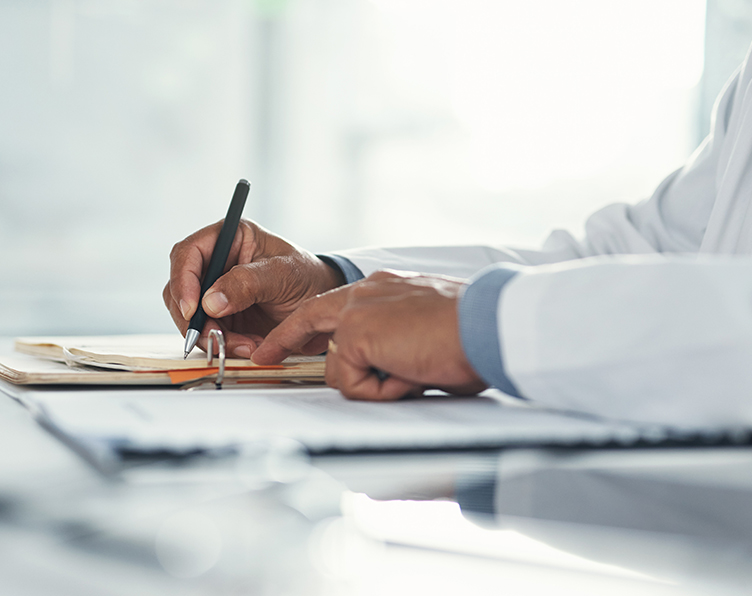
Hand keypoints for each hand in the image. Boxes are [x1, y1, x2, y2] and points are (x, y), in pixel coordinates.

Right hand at [163, 219, 343, 357]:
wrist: (320, 304)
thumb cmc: (306, 277)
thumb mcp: (283, 274)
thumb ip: (247, 283)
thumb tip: (210, 301)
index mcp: (229, 237)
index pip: (188, 253)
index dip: (183, 281)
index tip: (194, 309)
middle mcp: (216, 262)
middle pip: (180, 289)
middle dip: (195, 318)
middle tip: (216, 337)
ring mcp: (215, 291)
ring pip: (190, 316)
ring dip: (211, 336)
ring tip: (246, 345)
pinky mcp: (220, 316)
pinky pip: (207, 333)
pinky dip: (223, 345)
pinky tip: (248, 347)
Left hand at [250, 270, 487, 399]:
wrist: (486, 325)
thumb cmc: (473, 333)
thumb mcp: (427, 333)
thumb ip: (398, 343)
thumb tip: (393, 370)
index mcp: (387, 288)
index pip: (337, 305)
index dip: (310, 324)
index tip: (288, 338)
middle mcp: (368, 291)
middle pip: (311, 318)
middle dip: (284, 339)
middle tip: (265, 355)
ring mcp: (358, 310)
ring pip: (337, 366)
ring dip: (372, 383)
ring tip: (413, 373)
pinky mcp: (355, 333)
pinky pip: (351, 383)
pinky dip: (380, 391)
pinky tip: (409, 375)